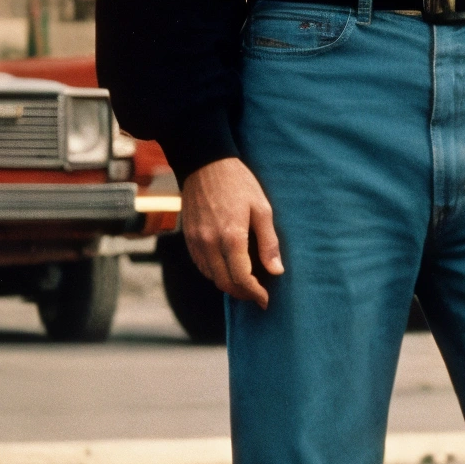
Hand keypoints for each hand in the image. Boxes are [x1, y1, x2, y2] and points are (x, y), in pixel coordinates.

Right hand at [182, 156, 283, 307]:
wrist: (205, 164)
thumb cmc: (238, 183)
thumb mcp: (262, 208)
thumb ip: (269, 242)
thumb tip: (276, 271)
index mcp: (231, 237)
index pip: (242, 279)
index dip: (255, 293)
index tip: (265, 299)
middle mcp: (210, 243)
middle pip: (225, 283)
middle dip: (243, 294)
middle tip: (257, 294)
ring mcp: (196, 242)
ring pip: (211, 277)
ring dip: (228, 284)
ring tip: (245, 283)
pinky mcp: (188, 238)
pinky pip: (201, 266)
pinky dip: (214, 273)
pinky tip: (226, 268)